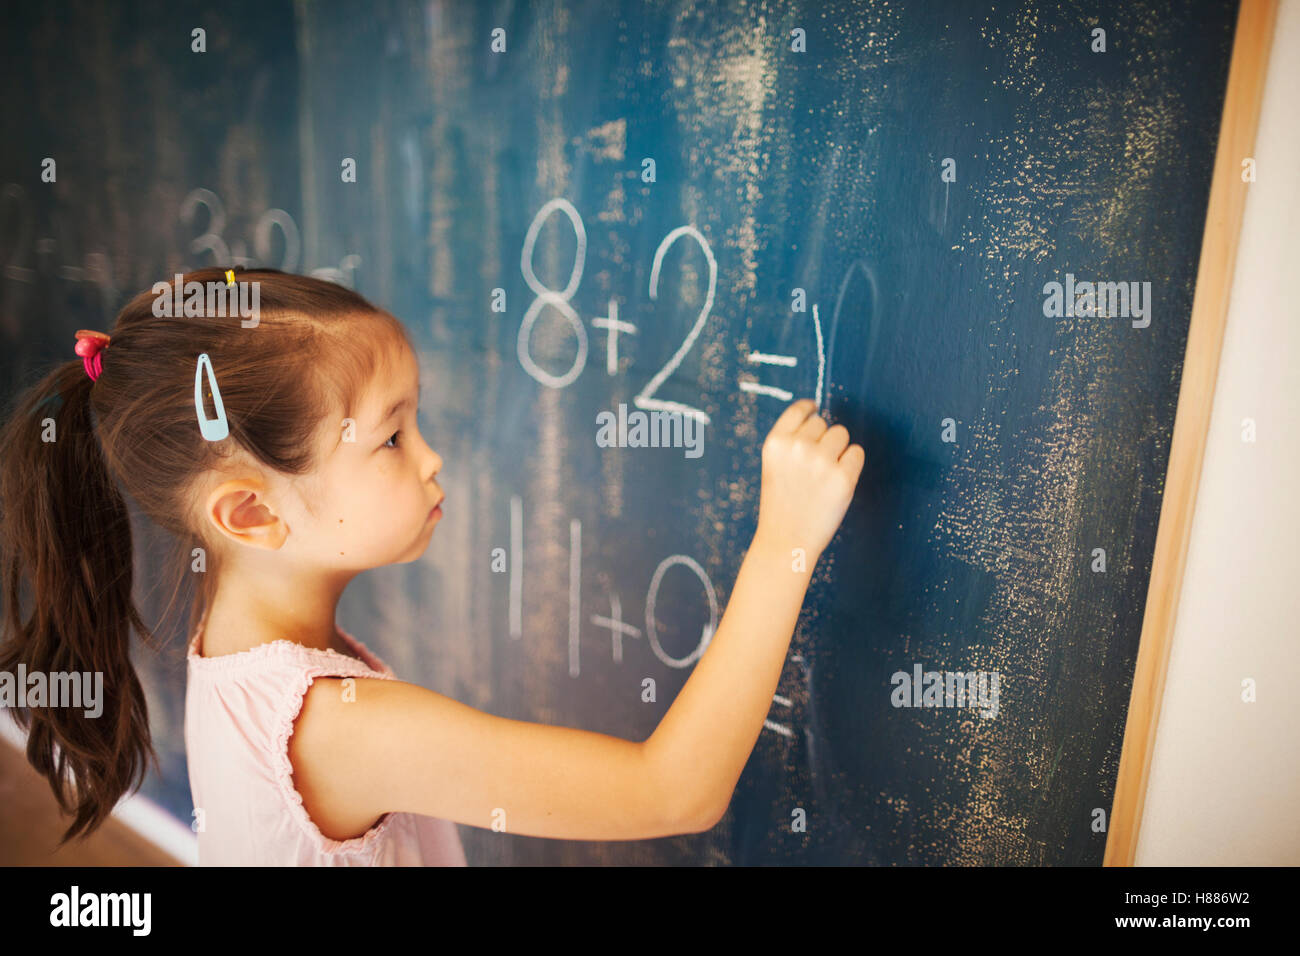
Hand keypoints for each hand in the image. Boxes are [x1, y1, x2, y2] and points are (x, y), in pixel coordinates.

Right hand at [753, 399, 864, 562]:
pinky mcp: (843, 477)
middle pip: (823, 423)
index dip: (809, 409)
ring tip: (824, 475)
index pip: (799, 410)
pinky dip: (851, 464)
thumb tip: (819, 419)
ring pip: (841, 434)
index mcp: (776, 443)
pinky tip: (837, 480)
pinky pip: (857, 453)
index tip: (814, 410)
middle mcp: (798, 447)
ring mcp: (821, 461)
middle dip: (822, 439)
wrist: (786, 541)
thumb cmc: (781, 504)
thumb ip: (791, 442)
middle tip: (814, 466)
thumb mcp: (774, 466)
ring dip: (838, 449)